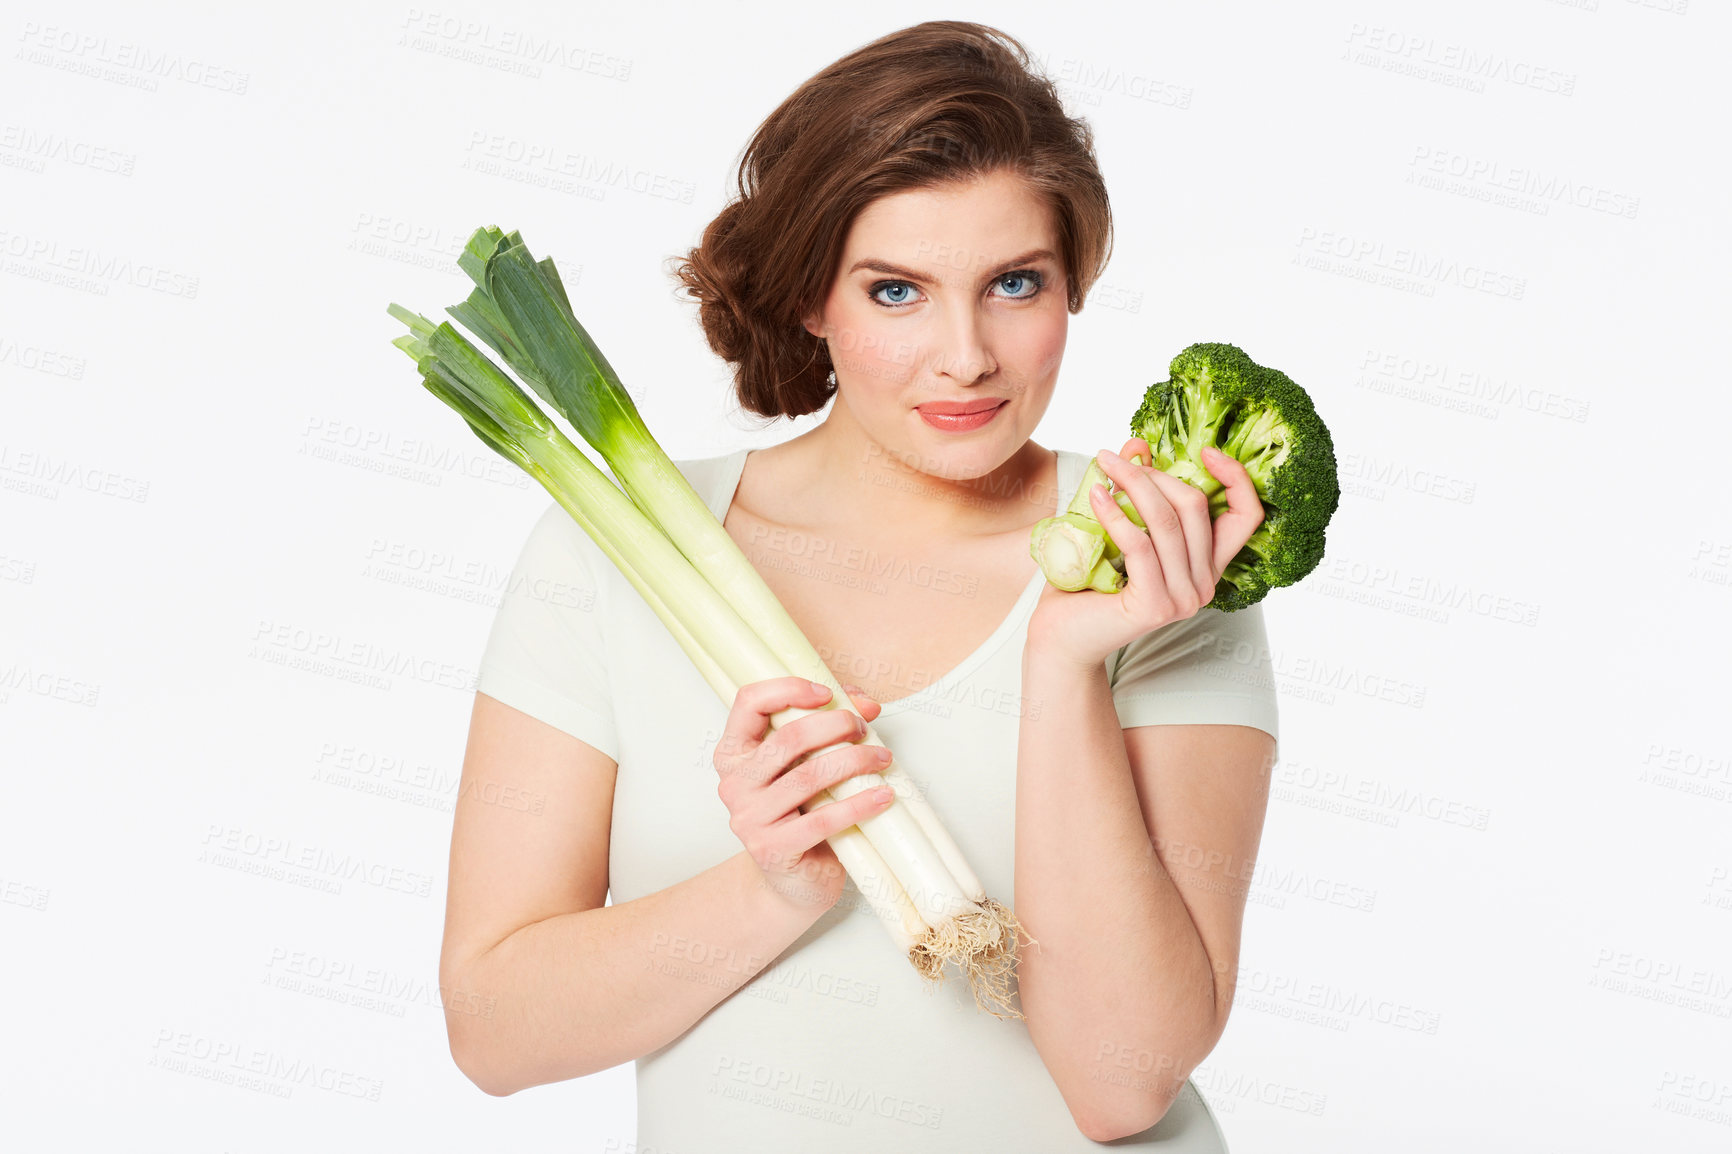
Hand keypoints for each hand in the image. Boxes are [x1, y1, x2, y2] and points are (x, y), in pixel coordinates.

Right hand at [713, 677, 891, 911]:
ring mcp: (749, 818)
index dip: (789, 688)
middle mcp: (733, 783)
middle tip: (863, 729)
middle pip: (788, 737)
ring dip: (855, 760)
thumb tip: (865, 704)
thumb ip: (826, 728)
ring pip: (809, 775)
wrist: (791, 881)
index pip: (750, 701)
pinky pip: (823, 819)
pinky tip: (883, 794)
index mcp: (733, 753)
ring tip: (882, 758)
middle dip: (836, 725)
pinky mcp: (772, 849)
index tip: (827, 693)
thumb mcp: (804, 766)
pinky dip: (859, 803)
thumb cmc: (800, 815)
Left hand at [1027, 437, 1265, 668]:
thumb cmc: (1089, 583)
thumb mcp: (1120, 527)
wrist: (1062, 636)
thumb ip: (1136, 490)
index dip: (1236, 477)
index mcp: (1207, 565)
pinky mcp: (1156, 605)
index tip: (1207, 450)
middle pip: (1195, 506)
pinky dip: (1116, 514)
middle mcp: (1205, 585)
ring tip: (1103, 466)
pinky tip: (1095, 496)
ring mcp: (1184, 598)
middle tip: (1114, 459)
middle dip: (1154, 473)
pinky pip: (1140, 544)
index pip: (1247, 516)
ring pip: (1166, 521)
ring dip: (1132, 484)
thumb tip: (1137, 444)